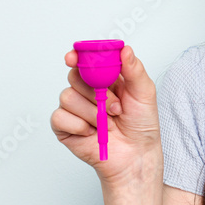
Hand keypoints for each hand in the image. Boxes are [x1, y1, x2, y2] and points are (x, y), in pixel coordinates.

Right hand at [50, 44, 160, 186]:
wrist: (136, 155)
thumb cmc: (141, 124)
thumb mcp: (144, 93)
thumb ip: (134, 70)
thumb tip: (124, 49)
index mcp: (104, 78)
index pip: (85, 60)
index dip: (77, 56)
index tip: (73, 57)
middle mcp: (86, 90)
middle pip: (74, 76)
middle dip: (95, 92)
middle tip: (115, 107)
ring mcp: (74, 108)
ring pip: (67, 96)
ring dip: (91, 112)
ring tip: (107, 123)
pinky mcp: (65, 126)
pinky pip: (60, 117)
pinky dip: (79, 125)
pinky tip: (92, 132)